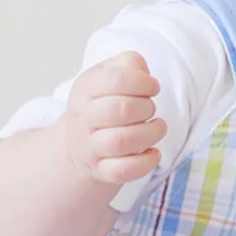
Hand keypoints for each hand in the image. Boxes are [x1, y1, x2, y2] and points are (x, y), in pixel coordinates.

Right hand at [62, 51, 167, 185]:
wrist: (77, 144)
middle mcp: (83, 118)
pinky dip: (145, 162)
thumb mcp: (107, 75)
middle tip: (150, 109)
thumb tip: (142, 71)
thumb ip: (128, 64)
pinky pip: (122, 171)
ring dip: (149, 133)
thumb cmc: (101, 104)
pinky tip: (154, 152)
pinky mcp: (100, 170)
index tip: (153, 88)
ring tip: (157, 128)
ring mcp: (89, 147)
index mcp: (85, 88)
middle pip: (119, 110)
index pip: (115, 79)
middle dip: (146, 108)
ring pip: (121, 141)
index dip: (142, 82)